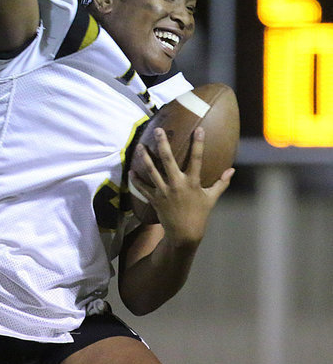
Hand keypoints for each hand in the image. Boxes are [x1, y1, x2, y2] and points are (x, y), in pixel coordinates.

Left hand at [128, 127, 234, 246]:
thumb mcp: (211, 198)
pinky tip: (131, 171)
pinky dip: (136, 180)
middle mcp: (177, 184)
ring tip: (140, 146)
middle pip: (168, 160)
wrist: (184, 234)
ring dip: (145, 157)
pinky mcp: (155, 199)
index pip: (197, 159)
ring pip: (152, 171)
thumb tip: (232, 170)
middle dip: (162, 143)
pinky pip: (143, 188)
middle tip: (158, 130)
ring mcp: (164, 191)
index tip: (199, 129)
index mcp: (192, 182)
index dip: (198, 144)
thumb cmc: (199, 215)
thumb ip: (221, 183)